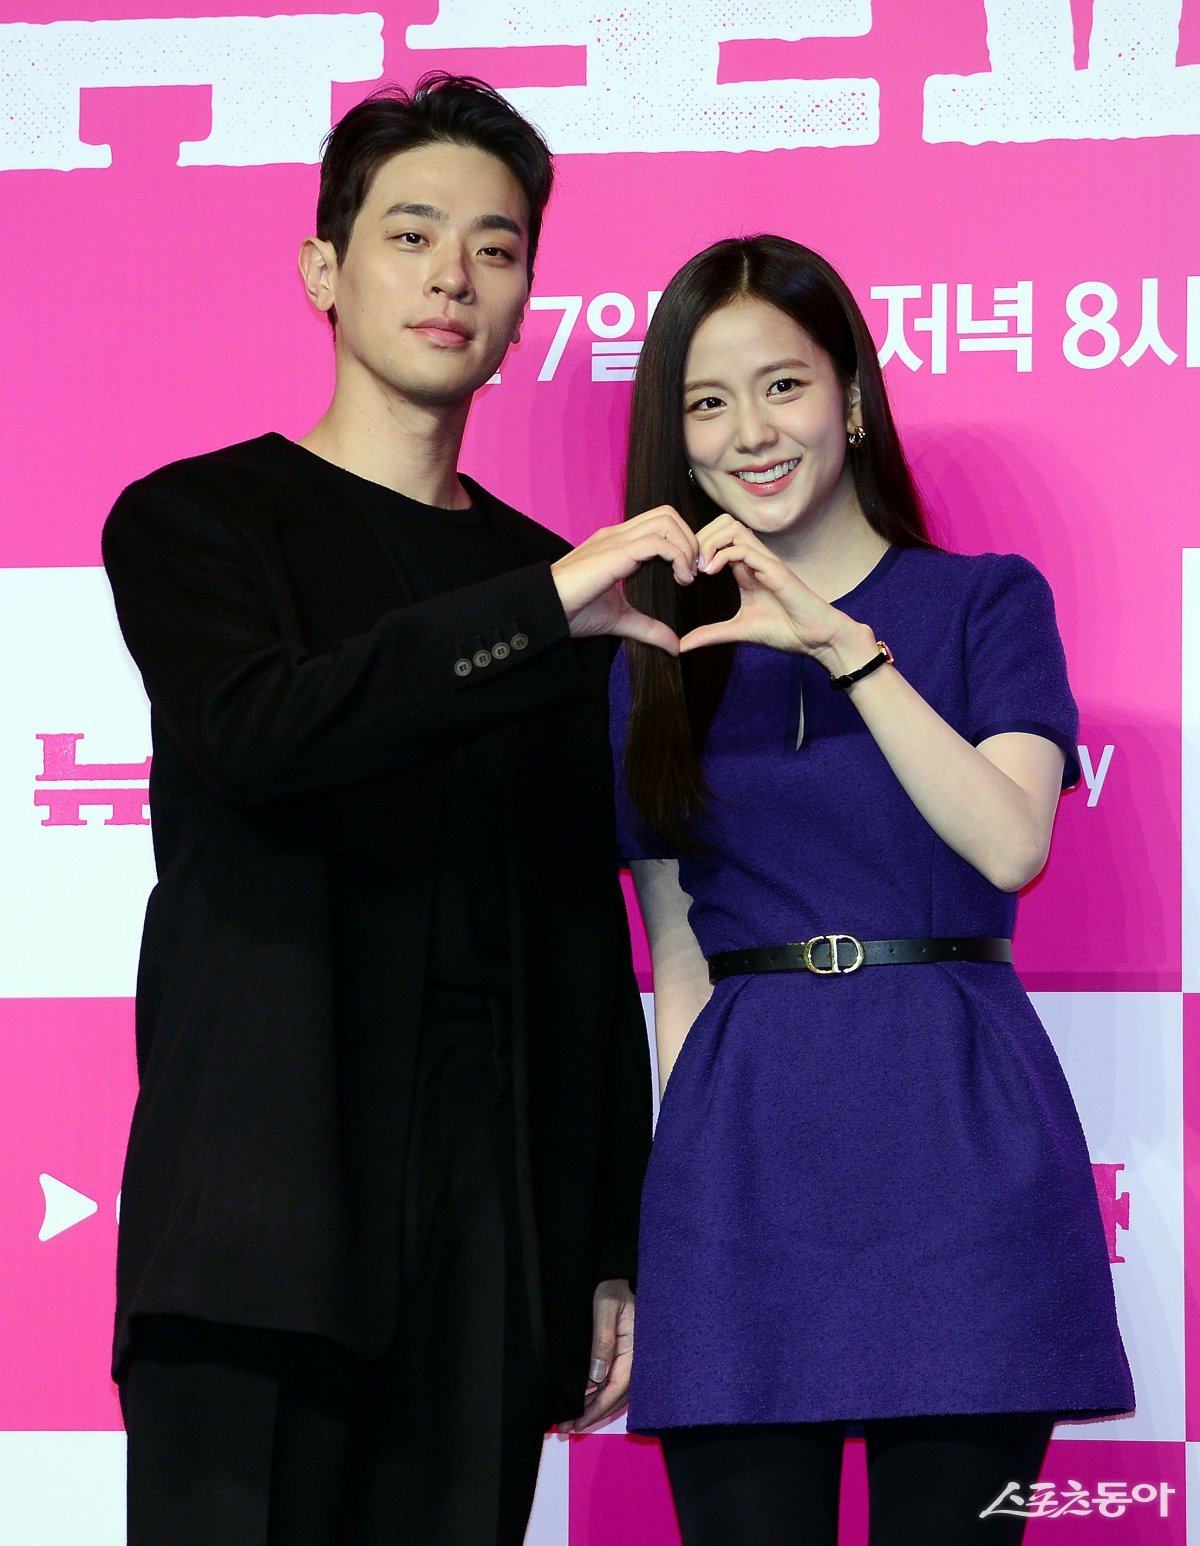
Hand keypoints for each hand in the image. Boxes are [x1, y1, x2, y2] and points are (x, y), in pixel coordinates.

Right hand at [550, 507, 697, 650]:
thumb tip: (675, 646)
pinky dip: (678, 557)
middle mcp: (619, 535)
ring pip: (666, 521)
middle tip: (692, 573)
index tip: (687, 575)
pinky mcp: (616, 552)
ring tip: (686, 576)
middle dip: (690, 540)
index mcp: (618, 543)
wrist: (546, 611)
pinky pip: (659, 542)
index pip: (660, 523)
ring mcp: (617, 539)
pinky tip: (679, 580)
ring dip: (686, 546)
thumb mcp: (621, 620)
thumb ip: (649, 628)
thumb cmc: (573, 612)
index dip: (681, 543)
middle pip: (668, 514)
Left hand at [559, 1278, 633, 1433]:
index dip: (598, 1408)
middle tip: (569, 1428)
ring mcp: (630, 1358)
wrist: (617, 1274)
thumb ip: (603, 1341)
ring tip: (571, 1421)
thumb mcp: (605, 1309)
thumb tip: (596, 1378)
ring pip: (615, 1392)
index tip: (579, 1422)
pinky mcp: (623, 1355)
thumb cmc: (612, 1287)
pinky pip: (612, 1381)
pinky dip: (598, 1394)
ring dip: (595, 1407)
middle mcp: (636, 1358)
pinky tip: (583, 1400)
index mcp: (636, 1349)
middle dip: (594, 1414)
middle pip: (617, 1396)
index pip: (618, 1388)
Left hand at [679, 515, 871, 665]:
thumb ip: (711, 634)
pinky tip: (710, 572)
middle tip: (689, 565)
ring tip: (700, 568)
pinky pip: (745, 549)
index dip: (698, 545)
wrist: (816, 638)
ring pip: (733, 527)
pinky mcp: (774, 570)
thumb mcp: (738, 631)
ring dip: (710, 542)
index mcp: (746, 567)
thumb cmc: (785, 630)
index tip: (685, 570)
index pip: (719, 536)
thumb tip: (682, 646)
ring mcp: (765, 561)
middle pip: (723, 522)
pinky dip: (723, 555)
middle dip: (700, 538)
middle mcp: (755, 558)